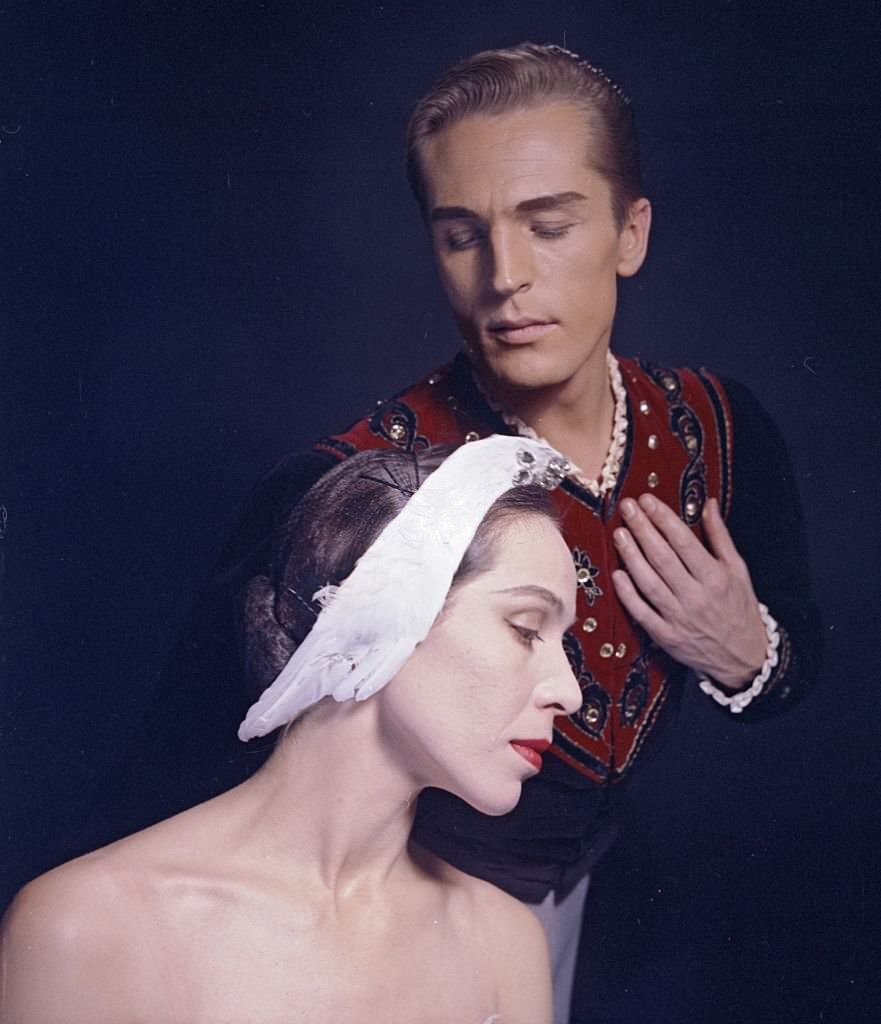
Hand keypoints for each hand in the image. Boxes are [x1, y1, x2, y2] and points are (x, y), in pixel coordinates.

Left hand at [611, 495, 766, 688]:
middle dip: (643, 529)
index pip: (684, 542)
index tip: (648, 500)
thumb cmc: (739, 608)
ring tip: (619, 533)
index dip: (663, 519)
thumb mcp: (738, 570)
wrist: (744, 657)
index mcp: (715, 578)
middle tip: (627, 508)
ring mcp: (678, 618)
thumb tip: (709, 504)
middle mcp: (696, 596)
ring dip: (631, 556)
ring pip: (649, 582)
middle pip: (662, 558)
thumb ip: (720, 536)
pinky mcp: (666, 636)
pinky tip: (617, 574)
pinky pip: (642, 612)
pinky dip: (628, 594)